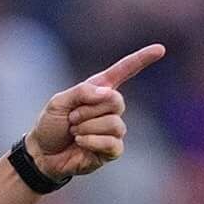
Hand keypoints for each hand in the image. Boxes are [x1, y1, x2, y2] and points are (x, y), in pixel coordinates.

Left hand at [24, 44, 164, 182]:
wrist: (43, 154)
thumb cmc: (51, 125)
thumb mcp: (59, 101)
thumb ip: (82, 92)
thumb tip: (108, 94)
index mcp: (99, 90)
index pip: (124, 71)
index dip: (142, 59)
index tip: (160, 49)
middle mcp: (110, 108)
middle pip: (116, 101)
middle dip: (89, 110)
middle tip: (72, 118)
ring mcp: (113, 130)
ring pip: (113, 123)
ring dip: (88, 127)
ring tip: (74, 131)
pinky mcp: (112, 150)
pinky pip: (112, 142)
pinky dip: (92, 141)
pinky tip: (80, 142)